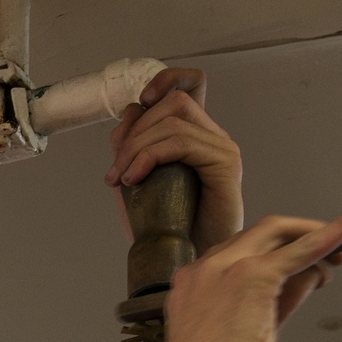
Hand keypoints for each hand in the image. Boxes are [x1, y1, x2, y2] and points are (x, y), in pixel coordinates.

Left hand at [106, 67, 242, 252]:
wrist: (188, 262)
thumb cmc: (167, 229)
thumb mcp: (139, 182)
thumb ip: (132, 149)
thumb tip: (124, 117)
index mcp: (195, 136)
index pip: (189, 85)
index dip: (165, 79)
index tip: (139, 101)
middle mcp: (212, 136)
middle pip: (173, 102)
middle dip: (134, 131)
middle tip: (115, 171)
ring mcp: (222, 147)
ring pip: (175, 118)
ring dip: (138, 145)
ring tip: (122, 179)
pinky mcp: (226, 163)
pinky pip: (183, 142)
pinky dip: (151, 156)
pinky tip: (135, 179)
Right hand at [126, 197, 341, 341]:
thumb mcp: (246, 336)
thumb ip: (274, 305)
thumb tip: (305, 279)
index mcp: (194, 284)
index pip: (240, 255)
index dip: (273, 253)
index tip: (295, 262)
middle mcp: (206, 268)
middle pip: (259, 234)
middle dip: (298, 236)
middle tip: (331, 254)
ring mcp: (227, 266)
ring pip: (279, 234)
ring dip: (313, 240)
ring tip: (340, 259)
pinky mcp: (254, 273)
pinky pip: (304, 246)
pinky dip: (333, 232)